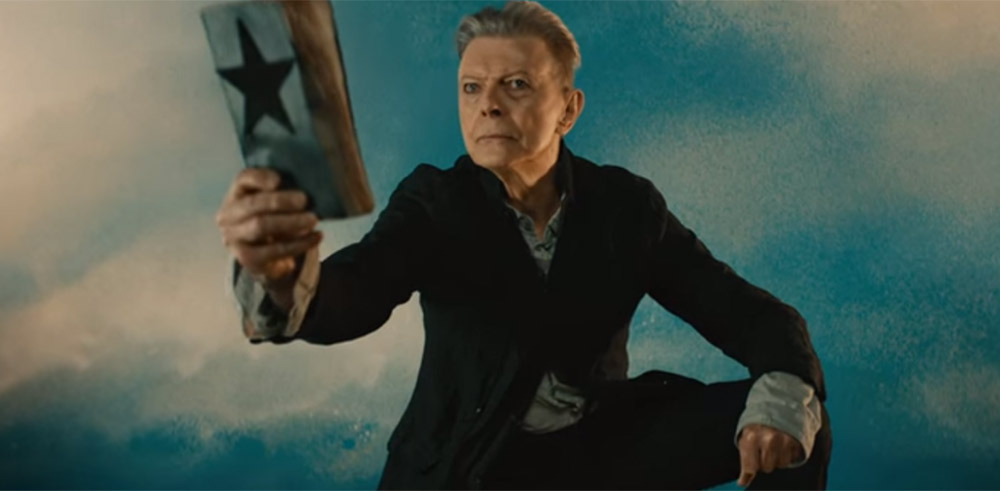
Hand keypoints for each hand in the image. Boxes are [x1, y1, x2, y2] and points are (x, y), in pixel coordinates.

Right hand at [216, 168, 321, 284]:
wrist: (263, 254)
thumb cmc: (271, 218)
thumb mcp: (273, 202)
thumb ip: (282, 192)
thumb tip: (306, 187)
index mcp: (236, 194)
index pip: (243, 180)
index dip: (260, 178)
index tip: (279, 180)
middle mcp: (229, 215)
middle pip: (252, 204)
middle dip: (280, 201)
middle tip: (305, 200)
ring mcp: (235, 239)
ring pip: (261, 227)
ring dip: (290, 222)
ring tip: (313, 219)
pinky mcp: (248, 259)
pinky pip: (275, 250)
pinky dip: (299, 244)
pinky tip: (316, 237)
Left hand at [737, 423, 804, 487]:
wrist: (776, 405)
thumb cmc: (757, 424)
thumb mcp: (745, 438)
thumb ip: (745, 461)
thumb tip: (743, 482)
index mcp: (750, 438)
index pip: (750, 468)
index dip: (750, 470)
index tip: (747, 473)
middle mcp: (767, 439)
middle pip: (766, 468)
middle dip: (764, 462)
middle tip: (763, 449)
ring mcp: (783, 440)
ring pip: (780, 465)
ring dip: (777, 459)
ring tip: (773, 446)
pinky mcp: (795, 441)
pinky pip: (791, 459)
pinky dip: (787, 454)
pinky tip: (782, 444)